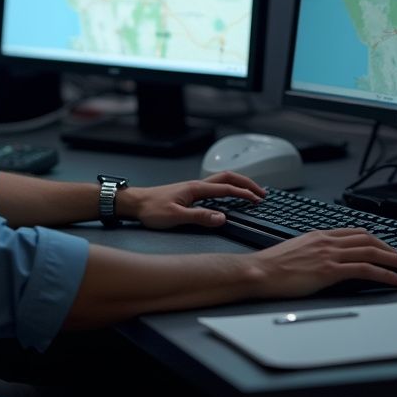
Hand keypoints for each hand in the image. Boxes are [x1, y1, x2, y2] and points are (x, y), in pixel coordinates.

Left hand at [119, 172, 265, 229]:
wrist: (134, 203)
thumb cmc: (151, 209)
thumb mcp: (175, 217)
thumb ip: (199, 217)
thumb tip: (222, 218)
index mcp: (196, 189)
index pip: (227, 188)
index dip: (244, 194)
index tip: (258, 200)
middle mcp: (197, 185)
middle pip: (228, 178)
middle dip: (247, 184)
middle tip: (262, 193)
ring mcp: (193, 188)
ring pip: (222, 180)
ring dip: (239, 184)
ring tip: (251, 192)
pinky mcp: (189, 193)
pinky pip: (215, 187)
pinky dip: (228, 188)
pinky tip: (229, 197)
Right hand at [252, 229, 396, 297]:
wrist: (259, 271)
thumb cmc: (272, 266)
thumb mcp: (295, 251)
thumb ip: (313, 251)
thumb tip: (323, 260)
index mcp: (318, 235)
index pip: (354, 232)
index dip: (376, 239)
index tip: (388, 247)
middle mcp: (327, 240)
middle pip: (368, 239)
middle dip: (392, 248)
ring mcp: (330, 254)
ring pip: (372, 251)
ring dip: (396, 260)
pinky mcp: (331, 270)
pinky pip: (366, 269)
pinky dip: (387, 274)